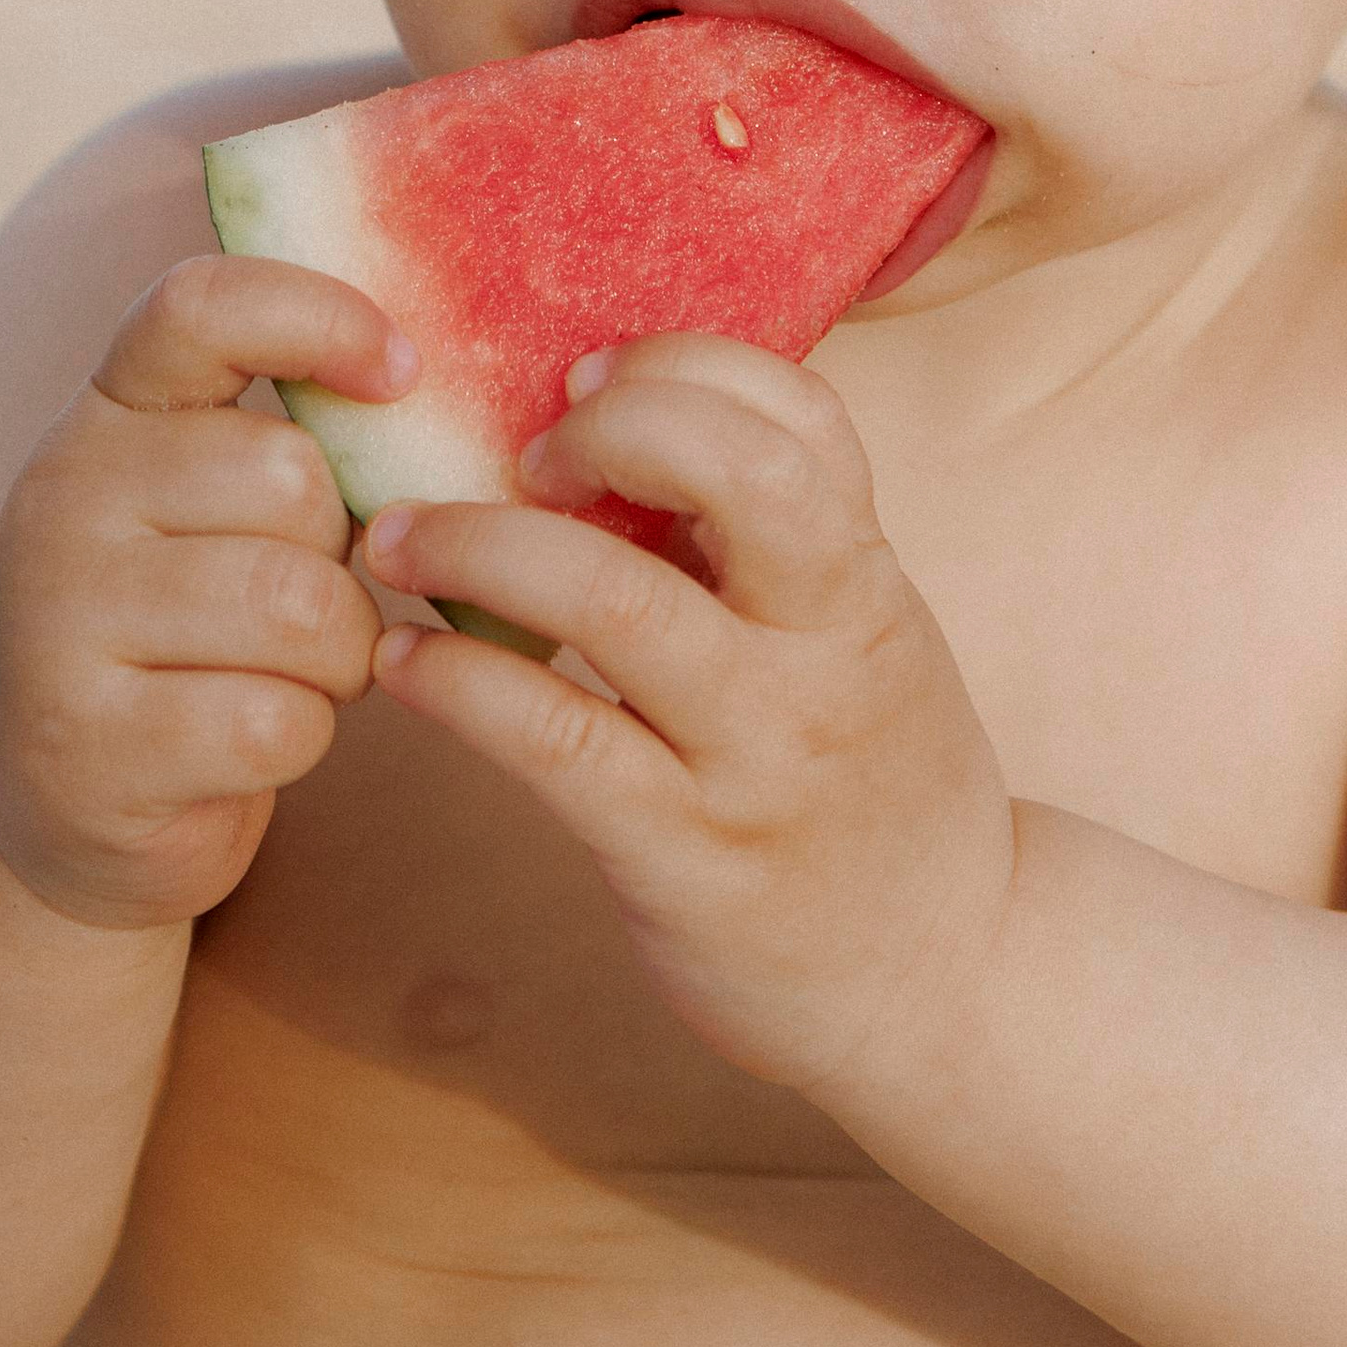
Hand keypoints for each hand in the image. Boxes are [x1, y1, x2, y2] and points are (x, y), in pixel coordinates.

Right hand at [0, 256, 413, 928]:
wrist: (47, 799)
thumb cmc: (180, 629)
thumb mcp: (205, 506)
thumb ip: (285, 442)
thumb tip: (430, 404)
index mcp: (107, 414)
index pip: (203, 307)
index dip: (319, 318)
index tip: (399, 373)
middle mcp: (62, 496)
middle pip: (290, 478)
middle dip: (343, 557)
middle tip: (304, 608)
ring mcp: (58, 622)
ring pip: (297, 606)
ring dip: (337, 657)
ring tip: (289, 674)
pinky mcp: (88, 746)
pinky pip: (276, 721)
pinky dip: (301, 738)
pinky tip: (250, 741)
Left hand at [363, 339, 1017, 1101]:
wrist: (950, 980)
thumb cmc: (878, 786)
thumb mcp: (864, 640)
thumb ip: (771, 546)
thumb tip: (621, 430)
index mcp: (865, 582)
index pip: (802, 417)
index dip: (683, 365)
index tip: (587, 380)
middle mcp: (826, 652)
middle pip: (741, 474)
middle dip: (614, 426)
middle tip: (520, 454)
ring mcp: (758, 755)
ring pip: (618, 603)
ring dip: (481, 547)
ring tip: (397, 542)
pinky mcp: (686, 853)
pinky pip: (554, 741)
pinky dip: (458, 682)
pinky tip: (403, 662)